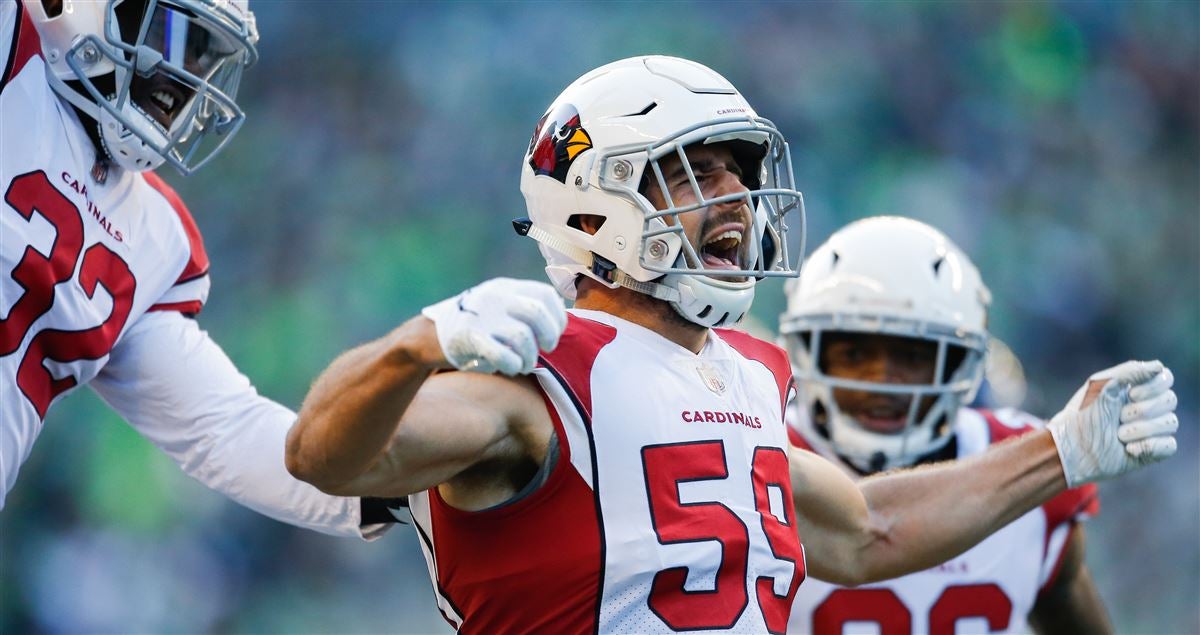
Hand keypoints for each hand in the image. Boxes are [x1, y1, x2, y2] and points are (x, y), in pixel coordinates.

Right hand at [420, 278, 566, 375]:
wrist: (426, 336)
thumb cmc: (473, 327)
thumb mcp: (497, 307)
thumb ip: (523, 309)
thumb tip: (559, 322)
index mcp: (505, 287)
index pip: (545, 295)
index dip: (557, 317)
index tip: (554, 335)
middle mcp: (494, 297)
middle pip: (537, 313)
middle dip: (549, 336)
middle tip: (545, 350)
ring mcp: (481, 316)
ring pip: (522, 337)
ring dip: (529, 357)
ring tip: (523, 364)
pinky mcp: (469, 337)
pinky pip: (502, 354)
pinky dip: (511, 364)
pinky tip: (508, 367)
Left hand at [1047, 360, 1177, 486]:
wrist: (1071, 448)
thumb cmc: (1082, 414)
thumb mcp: (1100, 386)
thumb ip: (1129, 372)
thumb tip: (1159, 367)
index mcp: (1136, 388)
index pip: (1165, 379)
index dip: (1154, 386)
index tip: (1131, 394)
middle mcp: (1147, 407)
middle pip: (1170, 400)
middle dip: (1142, 410)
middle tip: (1119, 418)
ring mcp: (1151, 429)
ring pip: (1170, 422)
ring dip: (1142, 429)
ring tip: (1119, 435)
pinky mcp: (1152, 450)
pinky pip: (1170, 445)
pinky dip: (1150, 446)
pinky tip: (1128, 449)